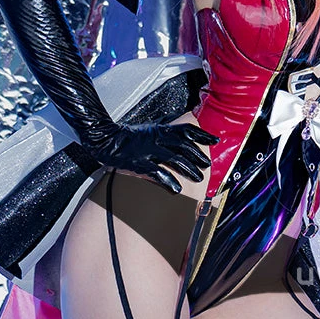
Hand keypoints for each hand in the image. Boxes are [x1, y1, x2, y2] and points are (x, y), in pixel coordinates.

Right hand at [93, 121, 218, 193]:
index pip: (186, 129)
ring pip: (174, 158)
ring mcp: (148, 150)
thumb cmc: (127, 137)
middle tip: (207, 165)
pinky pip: (156, 172)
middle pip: (183, 145)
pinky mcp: (138, 162)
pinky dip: (168, 180)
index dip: (201, 134)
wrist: (104, 139)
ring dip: (188, 168)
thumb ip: (164, 135)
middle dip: (197, 155)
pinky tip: (176, 189)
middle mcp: (157, 138)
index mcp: (160, 130)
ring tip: (199, 178)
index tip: (214, 140)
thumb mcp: (149, 131)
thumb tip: (181, 142)